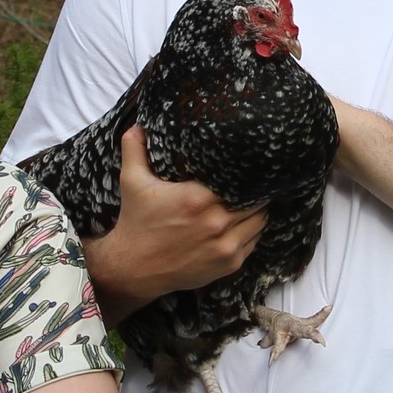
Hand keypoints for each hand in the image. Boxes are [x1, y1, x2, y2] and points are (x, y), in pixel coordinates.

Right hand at [83, 126, 269, 319]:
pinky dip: (252, 232)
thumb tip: (137, 124)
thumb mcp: (132, 182)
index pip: (242, 180)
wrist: (132, 268)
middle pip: (258, 200)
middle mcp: (216, 223)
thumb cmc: (136, 222)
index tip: (251, 166)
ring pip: (260, 221)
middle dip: (257, 191)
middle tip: (256, 182)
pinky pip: (254, 242)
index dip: (251, 174)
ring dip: (257, 211)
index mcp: (198, 198)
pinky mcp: (229, 264)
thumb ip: (135, 149)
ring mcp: (226, 246)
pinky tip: (243, 224)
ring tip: (252, 202)